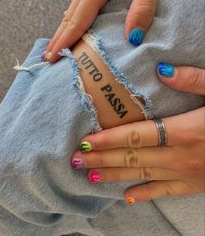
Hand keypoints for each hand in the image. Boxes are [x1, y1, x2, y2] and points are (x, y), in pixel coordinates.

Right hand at [44, 0, 179, 62]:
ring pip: (73, 10)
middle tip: (48, 58)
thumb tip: (133, 36)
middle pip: (70, 16)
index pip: (78, 19)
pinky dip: (74, 19)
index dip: (66, 40)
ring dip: (64, 30)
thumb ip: (143, 8)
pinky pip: (81, 4)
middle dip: (58, 38)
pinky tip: (74, 27)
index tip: (53, 57)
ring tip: (57, 47)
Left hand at [71, 65, 204, 203]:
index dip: (109, 139)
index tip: (86, 141)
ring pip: (143, 176)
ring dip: (114, 176)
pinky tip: (128, 198)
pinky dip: (145, 195)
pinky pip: (165, 192)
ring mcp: (187, 174)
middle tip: (76, 160)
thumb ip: (194, 80)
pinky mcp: (196, 185)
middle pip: (132, 158)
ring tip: (90, 176)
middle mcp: (181, 155)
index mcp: (185, 131)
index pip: (135, 136)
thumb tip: (162, 71)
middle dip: (102, 159)